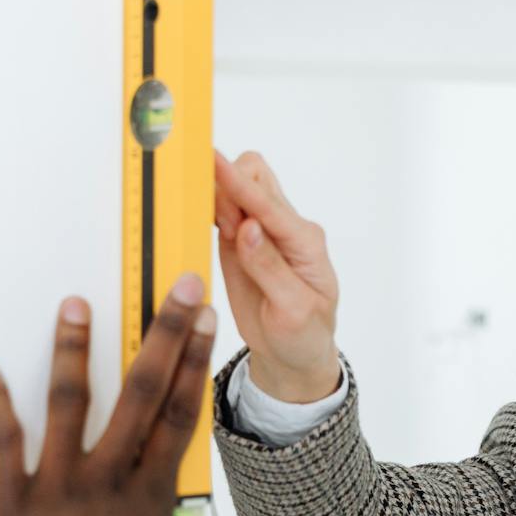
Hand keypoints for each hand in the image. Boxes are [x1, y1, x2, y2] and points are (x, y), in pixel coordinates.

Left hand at [0, 275, 241, 515]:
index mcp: (152, 499)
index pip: (179, 415)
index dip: (195, 363)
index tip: (206, 321)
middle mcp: (111, 480)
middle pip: (142, 391)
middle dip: (163, 333)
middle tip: (178, 285)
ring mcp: (61, 488)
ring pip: (70, 402)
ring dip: (73, 349)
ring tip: (74, 303)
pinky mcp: (12, 507)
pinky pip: (3, 444)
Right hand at [213, 150, 341, 401]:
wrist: (295, 354)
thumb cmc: (303, 334)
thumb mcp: (293, 310)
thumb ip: (270, 268)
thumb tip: (248, 227)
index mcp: (306, 242)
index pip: (269, 205)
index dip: (239, 184)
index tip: (213, 161)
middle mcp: (286, 228)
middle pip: (257, 177)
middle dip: (230, 187)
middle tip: (223, 228)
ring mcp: (262, 230)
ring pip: (238, 186)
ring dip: (220, 198)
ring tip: (222, 236)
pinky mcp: (240, 239)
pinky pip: (222, 208)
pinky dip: (210, 208)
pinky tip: (210, 226)